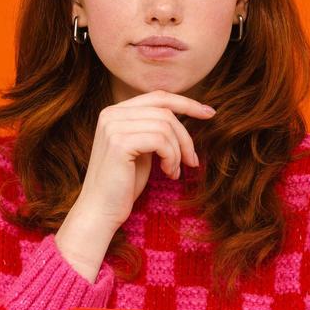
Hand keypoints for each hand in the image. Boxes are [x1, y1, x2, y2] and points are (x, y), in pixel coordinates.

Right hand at [73, 90, 216, 228]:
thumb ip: (155, 130)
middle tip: (192, 162)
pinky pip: (160, 140)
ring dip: (178, 152)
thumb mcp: (142, 150)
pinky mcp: (119, 143)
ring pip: (166, 126)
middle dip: (186, 137)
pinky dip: (171, 158)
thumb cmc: (123, 185)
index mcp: (115, 112)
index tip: (209, 113)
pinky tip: (168, 173)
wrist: (100, 211)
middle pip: (165, 112)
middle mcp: (111, 114)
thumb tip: (187, 114)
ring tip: (173, 172)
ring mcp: (113, 126)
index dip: (186, 103)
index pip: (158, 97)